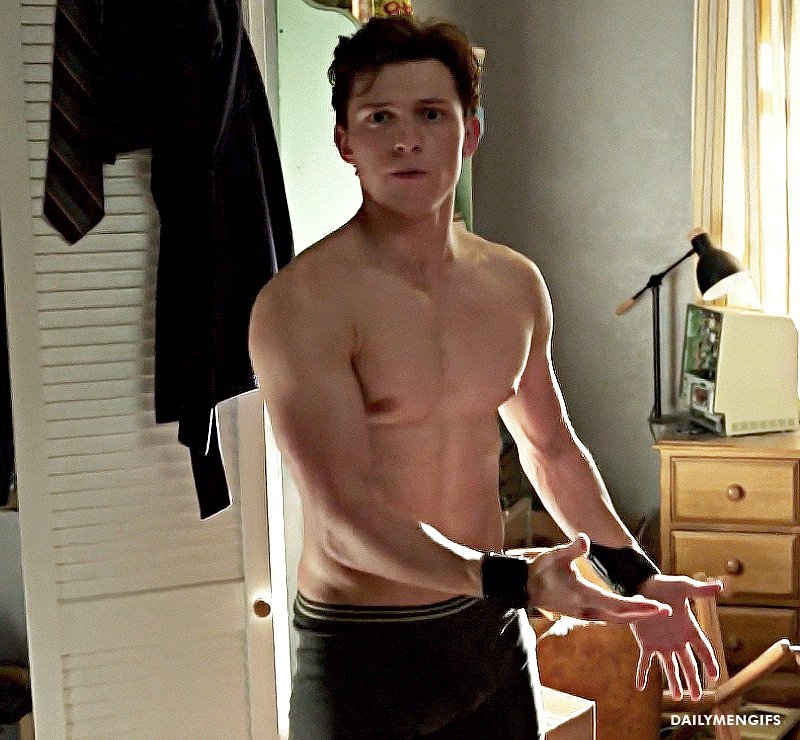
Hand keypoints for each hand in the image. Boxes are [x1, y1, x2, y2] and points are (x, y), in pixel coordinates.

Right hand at [526, 534, 671, 623]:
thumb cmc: (540, 570)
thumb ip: (571, 549)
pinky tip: (633, 610)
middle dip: (645, 614)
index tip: (657, 606)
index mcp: (583, 595)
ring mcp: (585, 614)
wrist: (524, 587)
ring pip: (616, 619)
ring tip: (655, 611)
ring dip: (636, 616)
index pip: (617, 604)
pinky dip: (624, 615)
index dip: (639, 607)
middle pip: (621, 616)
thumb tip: (585, 539)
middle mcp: (587, 609)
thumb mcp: (554, 555)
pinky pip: (609, 618)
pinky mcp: (583, 614)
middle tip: (667, 611)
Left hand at [632, 574, 722, 699]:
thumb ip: (701, 590)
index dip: (709, 662)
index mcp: (689, 629)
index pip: (703, 649)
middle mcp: (677, 640)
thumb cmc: (665, 585)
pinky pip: (645, 661)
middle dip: (693, 681)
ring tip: (677, 697)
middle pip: (688, 665)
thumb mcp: (684, 587)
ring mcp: (662, 643)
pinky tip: (640, 687)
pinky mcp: (646, 643)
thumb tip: (720, 585)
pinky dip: (642, 674)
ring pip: (670, 667)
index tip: (715, 676)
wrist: (642, 585)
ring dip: (673, 682)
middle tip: (697, 697)